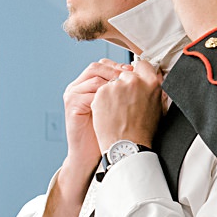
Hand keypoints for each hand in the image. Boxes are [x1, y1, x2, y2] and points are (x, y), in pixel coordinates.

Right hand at [60, 59, 127, 180]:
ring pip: (95, 78)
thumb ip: (123, 88)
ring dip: (113, 84)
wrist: (99, 151)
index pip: (104, 64)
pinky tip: (117, 105)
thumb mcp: (118, 104)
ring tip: (126, 92)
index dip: (121, 66)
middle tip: (131, 79)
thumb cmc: (112, 129)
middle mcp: (78, 86)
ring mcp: (73, 95)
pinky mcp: (72, 106)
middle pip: (97, 67)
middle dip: (117, 71)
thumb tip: (144, 74)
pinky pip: (89, 95)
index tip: (136, 72)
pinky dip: (105, 98)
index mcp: (88, 83)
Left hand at [92, 60, 164, 149]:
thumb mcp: (157, 106)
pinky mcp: (102, 93)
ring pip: (112, 82)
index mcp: (151, 82)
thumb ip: (153, 89)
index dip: (137, 71)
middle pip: (125, 72)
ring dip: (112, 91)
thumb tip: (153, 79)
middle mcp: (134, 81)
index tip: (134, 77)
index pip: (142, 65)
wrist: (126, 144)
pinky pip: (101, 91)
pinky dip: (102, 99)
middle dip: (124, 83)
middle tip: (124, 99)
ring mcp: (116, 86)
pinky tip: (108, 111)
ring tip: (116, 108)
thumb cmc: (143, 130)